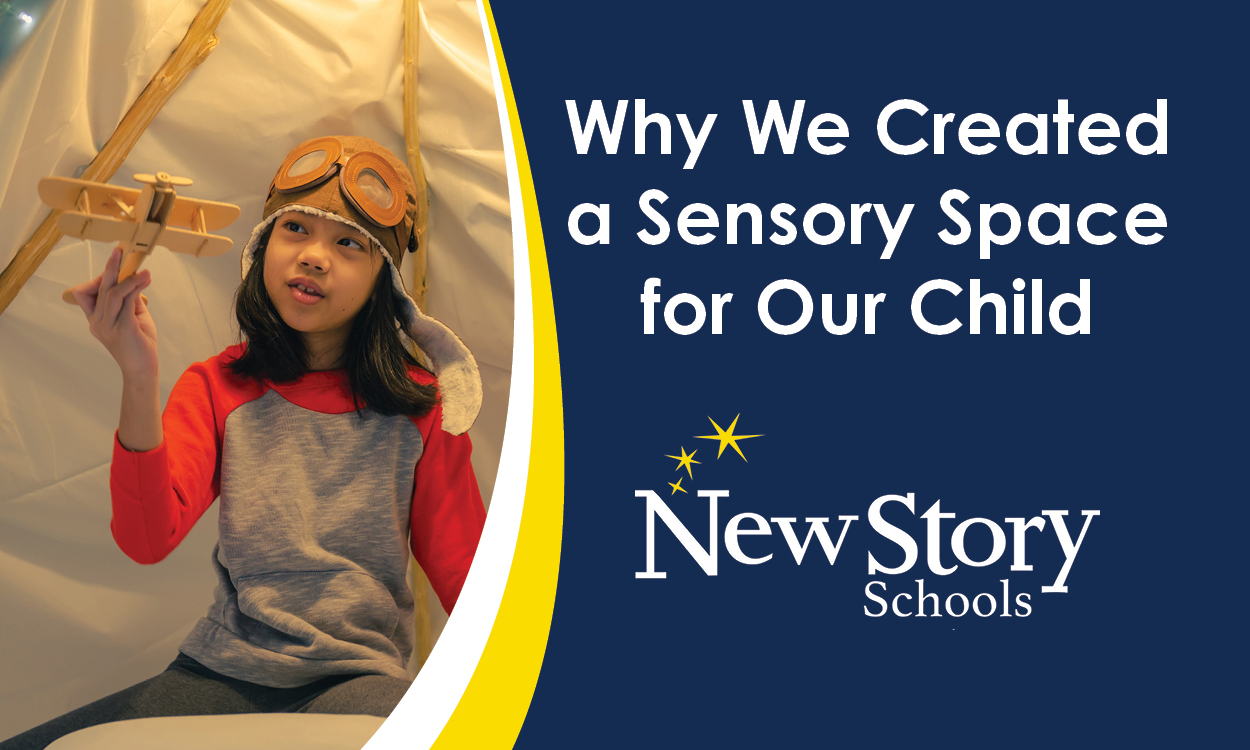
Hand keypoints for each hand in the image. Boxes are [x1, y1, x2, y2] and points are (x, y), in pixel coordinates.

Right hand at [71, 247, 157, 379]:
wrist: (143, 369)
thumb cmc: (140, 344)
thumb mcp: (134, 317)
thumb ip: (130, 300)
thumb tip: (133, 280)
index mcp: (95, 319)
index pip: (83, 293)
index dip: (99, 278)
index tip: (119, 269)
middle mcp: (97, 322)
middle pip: (98, 288)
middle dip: (110, 268)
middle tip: (120, 251)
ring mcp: (107, 326)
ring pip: (112, 293)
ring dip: (128, 278)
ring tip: (144, 270)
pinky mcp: (122, 329)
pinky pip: (126, 302)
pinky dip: (135, 288)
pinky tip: (145, 280)